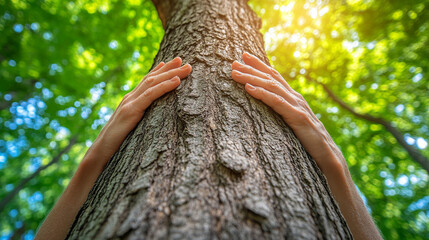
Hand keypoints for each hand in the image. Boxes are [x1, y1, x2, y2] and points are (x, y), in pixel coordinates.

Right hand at [89, 57, 191, 161]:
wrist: (100, 151)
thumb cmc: (117, 142)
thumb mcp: (131, 126)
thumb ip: (140, 117)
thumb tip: (151, 116)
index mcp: (131, 100)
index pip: (147, 81)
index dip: (160, 70)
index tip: (173, 62)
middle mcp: (130, 98)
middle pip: (152, 78)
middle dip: (169, 68)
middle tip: (184, 60)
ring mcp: (130, 102)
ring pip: (153, 82)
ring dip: (171, 73)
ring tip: (186, 67)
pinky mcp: (131, 111)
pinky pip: (151, 95)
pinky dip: (164, 86)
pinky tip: (176, 81)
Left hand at [231, 52, 381, 239]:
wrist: (328, 158)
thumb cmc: (308, 142)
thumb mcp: (292, 123)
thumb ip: (282, 111)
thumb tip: (266, 107)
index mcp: (293, 99)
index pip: (274, 77)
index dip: (259, 65)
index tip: (242, 56)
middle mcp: (296, 98)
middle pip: (271, 78)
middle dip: (252, 68)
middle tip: (233, 62)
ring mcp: (298, 107)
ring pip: (271, 87)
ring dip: (252, 78)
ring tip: (235, 73)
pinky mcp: (298, 118)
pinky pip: (277, 103)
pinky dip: (262, 94)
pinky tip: (248, 89)